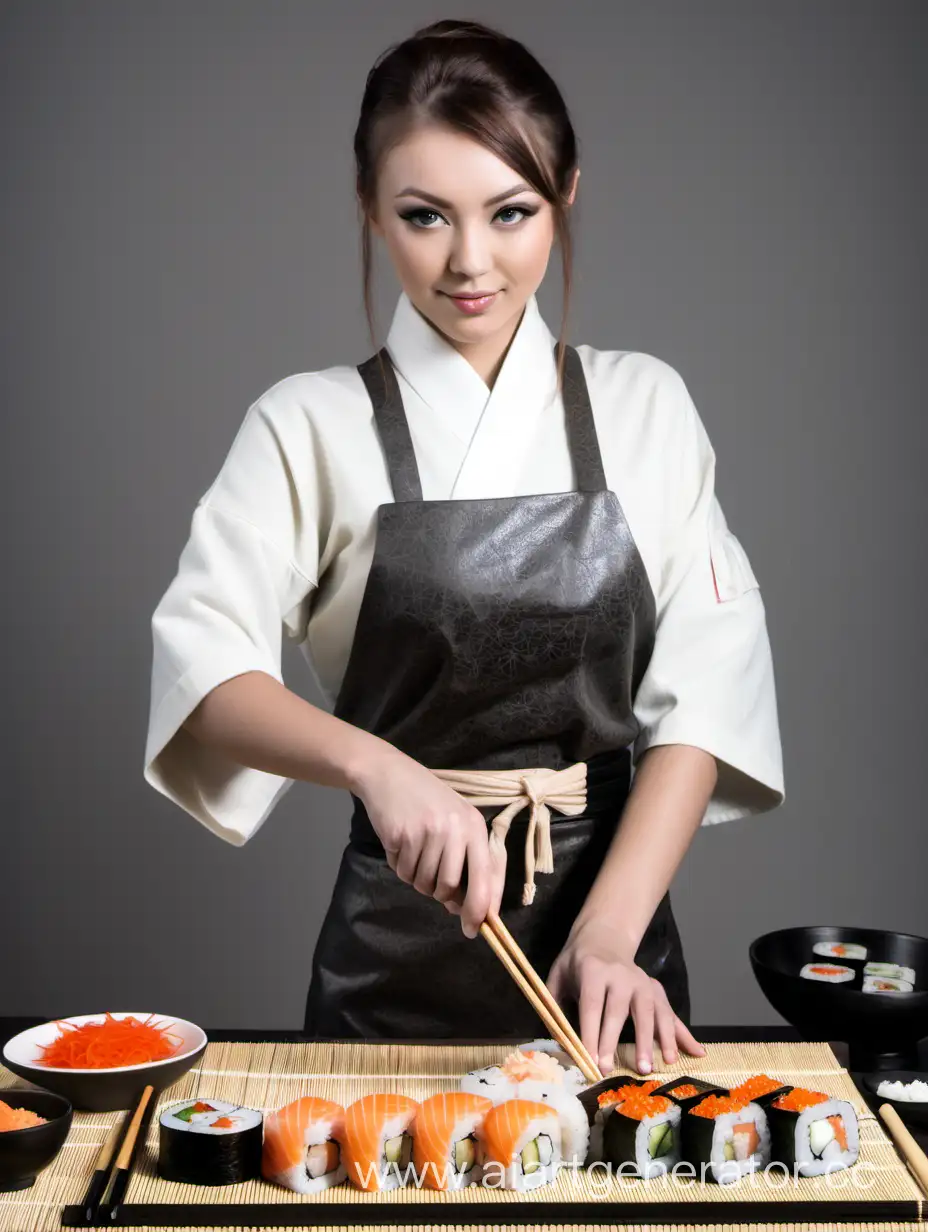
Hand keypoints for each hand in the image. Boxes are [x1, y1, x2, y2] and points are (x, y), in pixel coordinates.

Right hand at [351, 749, 505, 938]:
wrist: (389, 774)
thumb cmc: (427, 801)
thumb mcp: (455, 822)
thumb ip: (465, 862)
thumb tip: (461, 907)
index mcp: (474, 827)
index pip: (485, 878)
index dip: (480, 910)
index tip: (473, 929)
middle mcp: (454, 829)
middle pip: (449, 887)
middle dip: (438, 893)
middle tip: (431, 876)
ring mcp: (427, 832)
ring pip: (423, 883)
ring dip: (416, 877)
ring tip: (415, 851)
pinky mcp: (401, 835)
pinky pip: (401, 871)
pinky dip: (399, 865)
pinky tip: (400, 843)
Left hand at [546, 918, 705, 1074]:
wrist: (603, 938)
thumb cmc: (577, 964)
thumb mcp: (557, 975)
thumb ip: (552, 1004)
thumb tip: (554, 1040)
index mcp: (593, 971)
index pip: (592, 1005)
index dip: (591, 1033)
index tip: (589, 1059)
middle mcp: (622, 975)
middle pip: (620, 1011)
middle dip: (615, 1042)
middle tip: (611, 1069)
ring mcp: (643, 982)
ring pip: (651, 1012)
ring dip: (655, 1039)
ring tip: (657, 1065)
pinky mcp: (655, 990)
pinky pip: (670, 1013)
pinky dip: (684, 1034)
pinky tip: (697, 1052)